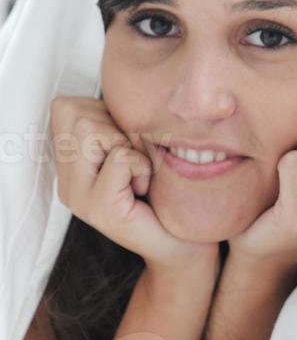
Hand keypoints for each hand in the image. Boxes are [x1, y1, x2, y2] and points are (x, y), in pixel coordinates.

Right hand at [49, 95, 215, 272]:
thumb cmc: (169, 195)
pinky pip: (120, 159)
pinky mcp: (100, 209)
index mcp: (71, 165)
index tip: (127, 143)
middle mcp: (66, 181)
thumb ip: (120, 126)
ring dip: (130, 146)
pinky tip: (147, 188)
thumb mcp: (141, 151)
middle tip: (137, 160)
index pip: (66, 106)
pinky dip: (143, 166)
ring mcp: (78, 197)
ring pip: (93, 132)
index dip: (104, 112)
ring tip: (141, 174)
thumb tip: (125, 92)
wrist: (186, 248)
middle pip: (76, 113)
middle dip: (117, 127)